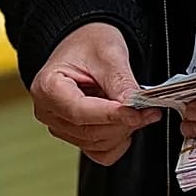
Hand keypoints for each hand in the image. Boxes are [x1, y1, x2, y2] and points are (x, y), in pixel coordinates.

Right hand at [30, 22, 162, 165]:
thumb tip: (133, 107)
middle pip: (89, 131)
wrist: (86, 43)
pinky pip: (100, 153)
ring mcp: (60, 126)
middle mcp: (49, 111)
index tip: (137, 113)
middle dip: (123, 123)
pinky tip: (125, 123)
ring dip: (123, 131)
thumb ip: (120, 82)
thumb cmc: (89, 43)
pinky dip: (118, 143)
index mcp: (48, 86)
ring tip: (137, 109)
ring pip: (96, 144)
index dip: (111, 115)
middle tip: (148, 109)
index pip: (79, 112)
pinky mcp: (75, 136)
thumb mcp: (108, 53)